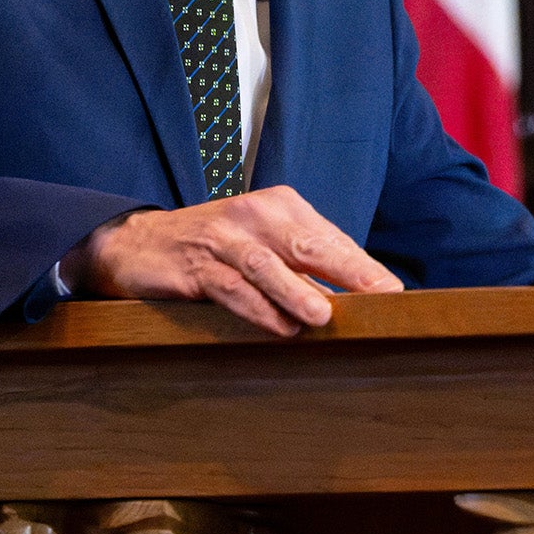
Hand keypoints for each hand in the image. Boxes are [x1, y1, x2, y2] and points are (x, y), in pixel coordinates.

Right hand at [61, 185, 403, 335]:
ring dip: (297, 292)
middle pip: (307, 244)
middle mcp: (254, 214)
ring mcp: (223, 238)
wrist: (139, 243)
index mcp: (280, 206)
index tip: (394, 291)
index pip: (329, 237)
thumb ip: (304, 263)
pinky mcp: (195, 264)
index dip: (362, 265)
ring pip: (266, 265)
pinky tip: (278, 327)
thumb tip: (360, 295)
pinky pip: (230, 287)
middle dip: (346, 270)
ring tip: (324, 316)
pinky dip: (256, 308)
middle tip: (380, 296)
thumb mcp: (263, 243)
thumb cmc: (216, 247)